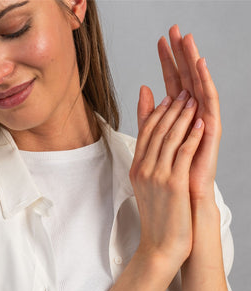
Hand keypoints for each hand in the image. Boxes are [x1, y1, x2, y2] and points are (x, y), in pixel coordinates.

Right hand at [130, 89, 203, 267]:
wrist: (160, 244)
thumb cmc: (158, 218)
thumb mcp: (148, 188)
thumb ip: (150, 164)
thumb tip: (152, 147)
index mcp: (137, 170)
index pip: (145, 133)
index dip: (157, 113)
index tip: (168, 98)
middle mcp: (144, 170)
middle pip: (156, 131)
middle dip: (171, 108)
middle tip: (183, 92)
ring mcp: (157, 176)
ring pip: (169, 138)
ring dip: (182, 116)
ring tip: (193, 101)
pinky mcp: (173, 184)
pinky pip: (183, 153)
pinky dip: (192, 135)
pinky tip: (200, 123)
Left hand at [138, 25, 220, 201]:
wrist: (183, 197)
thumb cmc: (170, 170)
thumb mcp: (153, 137)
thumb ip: (148, 114)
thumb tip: (144, 87)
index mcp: (178, 115)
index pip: (173, 81)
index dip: (167, 61)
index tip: (160, 40)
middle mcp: (192, 114)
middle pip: (186, 77)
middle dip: (180, 53)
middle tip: (175, 29)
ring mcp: (202, 120)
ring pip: (198, 85)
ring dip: (193, 61)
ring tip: (187, 38)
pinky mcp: (211, 129)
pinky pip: (209, 102)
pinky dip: (205, 83)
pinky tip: (199, 66)